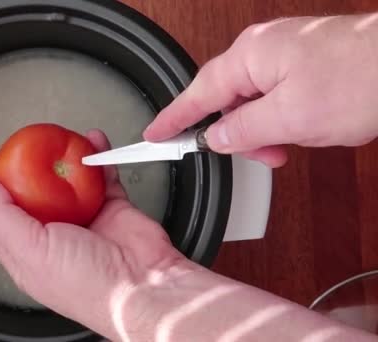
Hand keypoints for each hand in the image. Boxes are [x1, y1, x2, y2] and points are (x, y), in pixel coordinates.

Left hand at [0, 130, 197, 340]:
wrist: (145, 287)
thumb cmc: (87, 284)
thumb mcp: (30, 252)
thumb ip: (2, 218)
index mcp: (29, 253)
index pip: (1, 215)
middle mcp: (55, 238)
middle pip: (33, 194)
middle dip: (24, 166)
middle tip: (19, 143)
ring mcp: (85, 222)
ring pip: (69, 182)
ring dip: (64, 159)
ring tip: (57, 137)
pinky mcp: (113, 210)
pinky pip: (103, 177)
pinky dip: (99, 158)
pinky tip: (93, 142)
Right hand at [144, 13, 377, 167]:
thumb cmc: (363, 79)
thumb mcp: (290, 119)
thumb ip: (242, 131)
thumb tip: (213, 139)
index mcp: (250, 57)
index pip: (197, 94)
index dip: (173, 119)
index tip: (154, 135)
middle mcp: (262, 49)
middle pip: (226, 100)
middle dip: (238, 133)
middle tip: (260, 155)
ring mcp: (284, 53)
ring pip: (253, 101)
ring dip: (264, 130)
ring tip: (289, 145)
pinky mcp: (303, 62)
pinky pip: (275, 95)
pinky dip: (281, 118)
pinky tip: (301, 129)